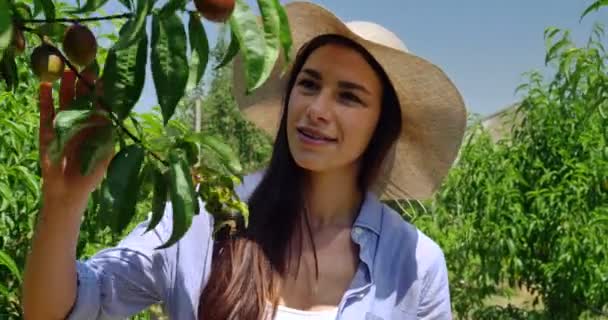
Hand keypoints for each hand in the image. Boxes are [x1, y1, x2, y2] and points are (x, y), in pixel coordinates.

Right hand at [39, 69, 113, 208]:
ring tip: (66, 67)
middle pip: (81, 97)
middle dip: (83, 82)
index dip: (100, 90)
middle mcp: (80, 122)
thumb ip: (108, 134)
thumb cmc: (92, 175)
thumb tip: (112, 114)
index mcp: (96, 127)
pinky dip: (45, 99)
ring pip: (63, 100)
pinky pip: (45, 113)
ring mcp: (63, 125)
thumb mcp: (105, 153)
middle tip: (85, 64)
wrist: (69, 192)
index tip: (104, 75)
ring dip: (65, 85)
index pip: (99, 104)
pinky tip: (45, 85)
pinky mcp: (47, 132)